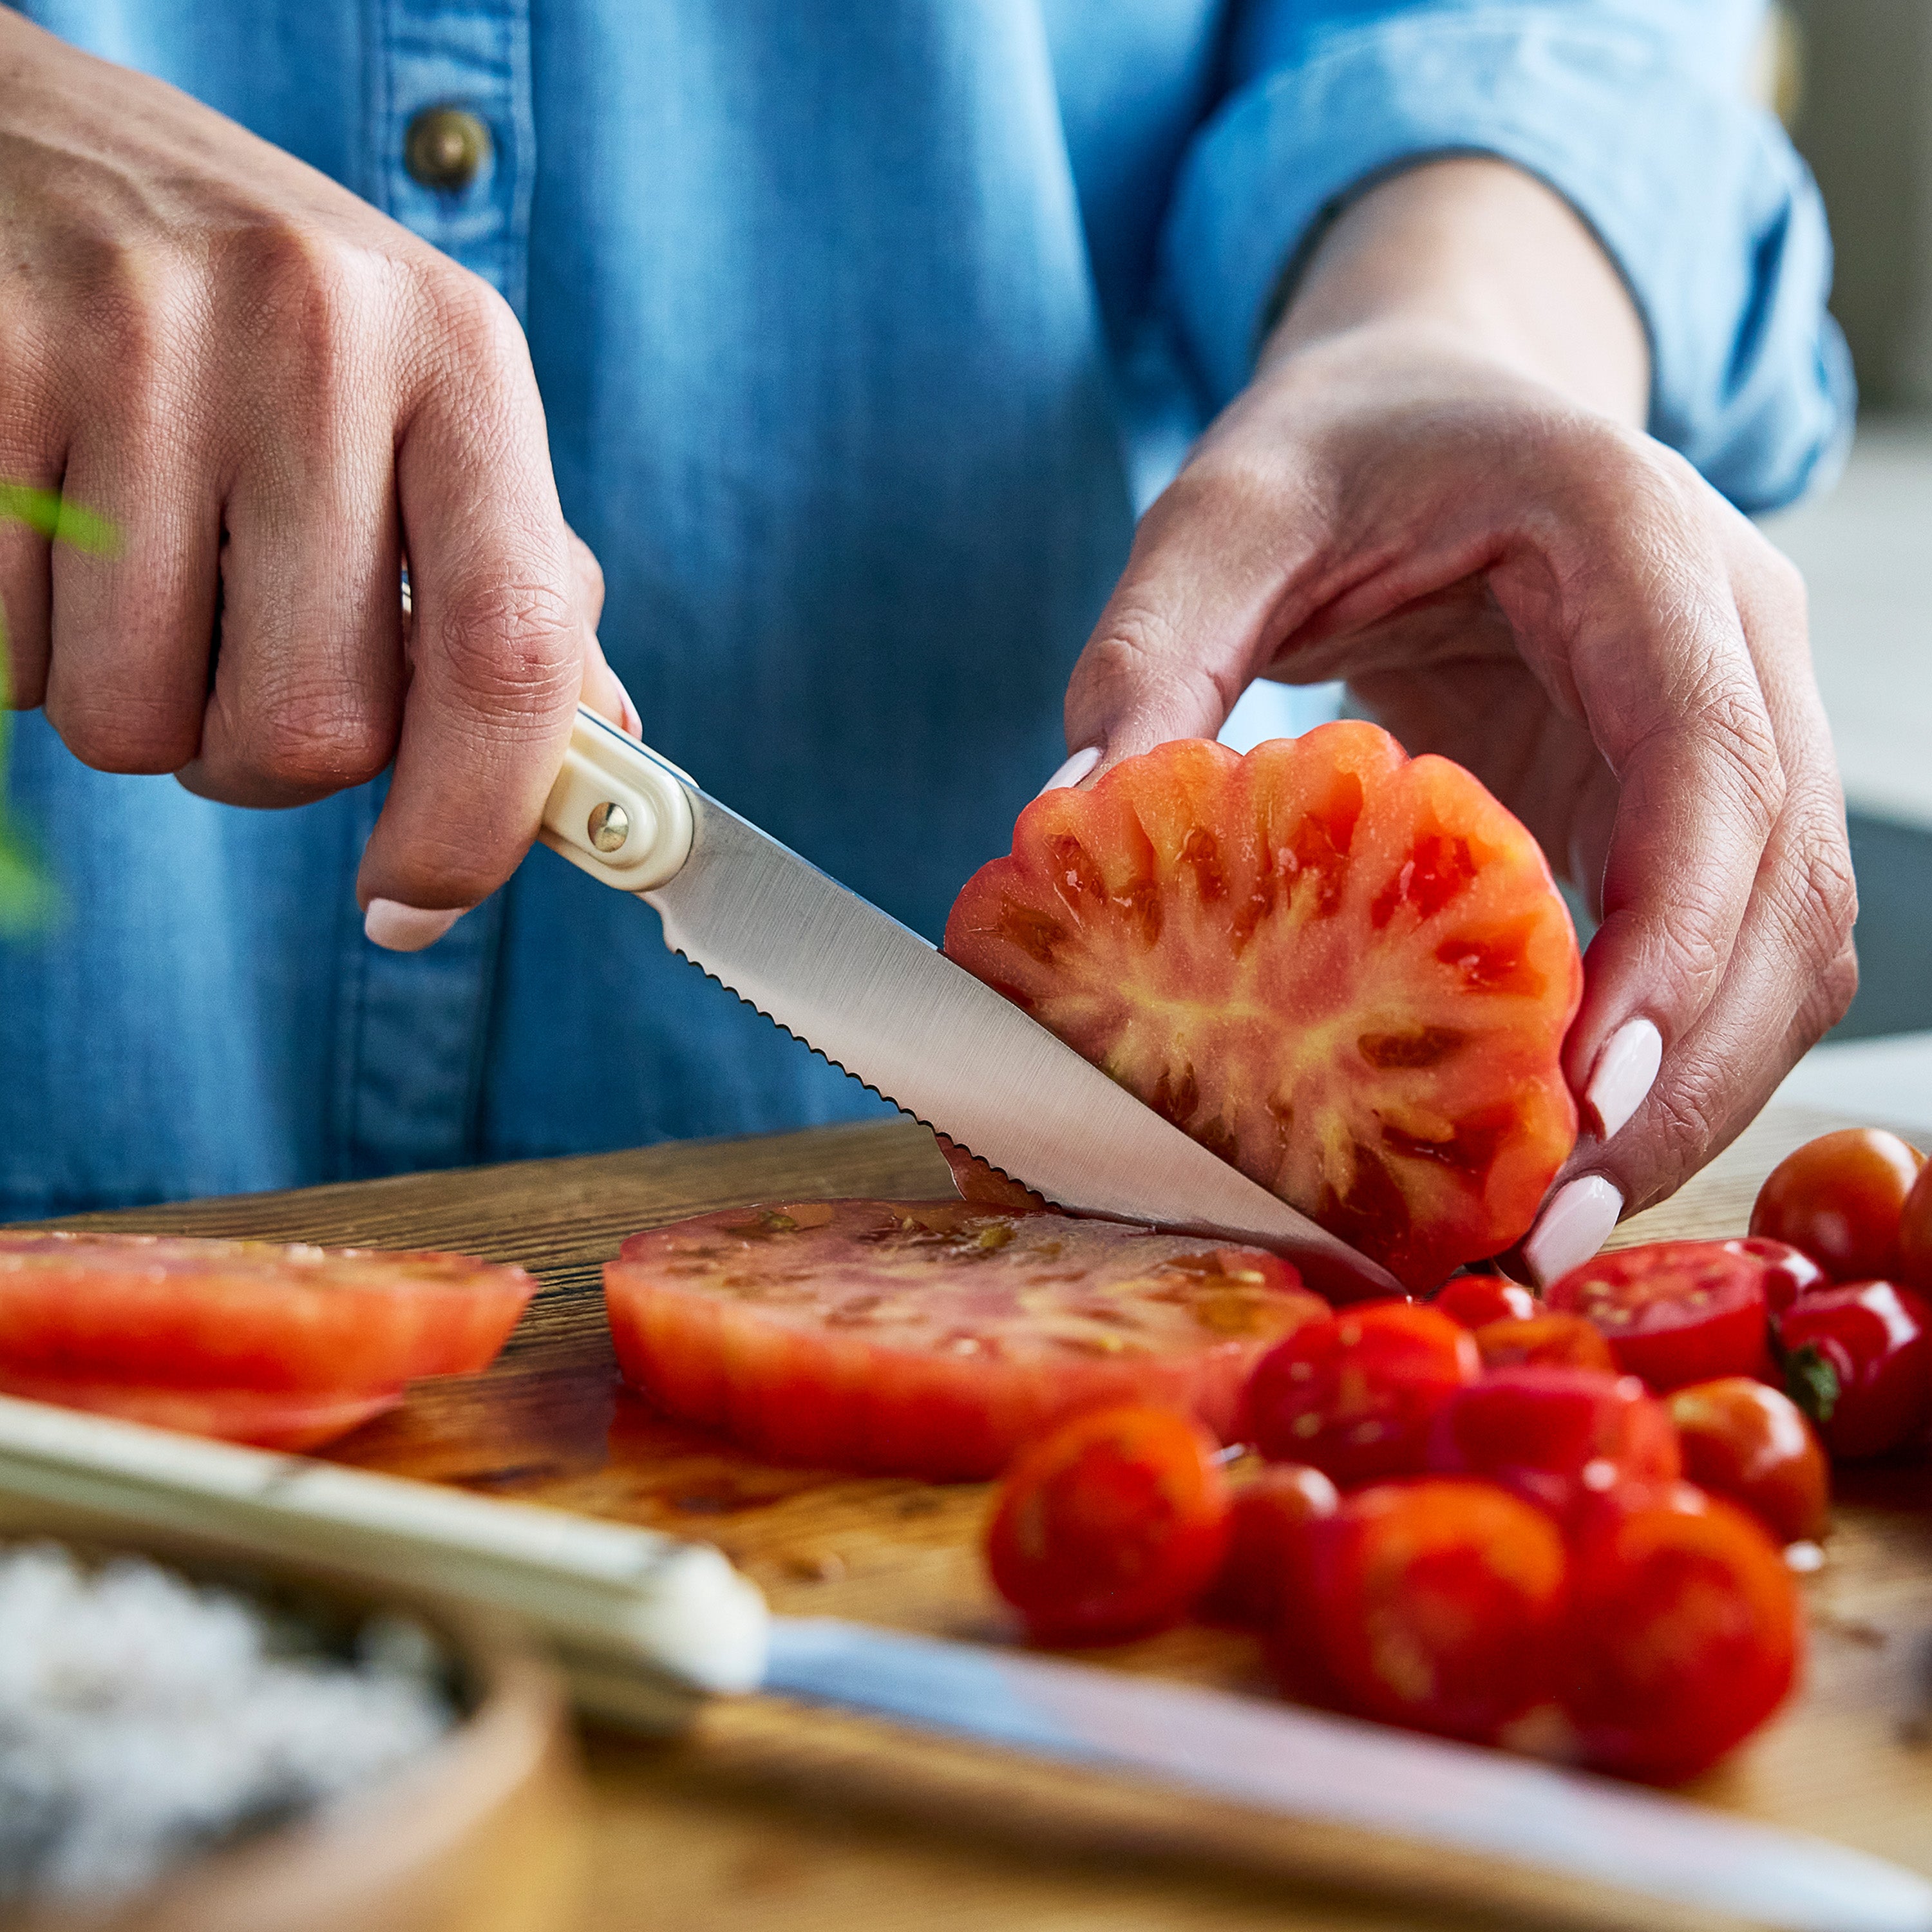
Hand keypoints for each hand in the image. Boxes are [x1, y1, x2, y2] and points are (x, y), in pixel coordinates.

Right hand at [0, 13, 631, 948]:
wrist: (42, 148)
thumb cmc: (264, 317)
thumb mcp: (426, 405)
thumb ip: (512, 583)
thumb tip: (603, 754)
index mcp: (460, 359)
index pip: (510, 654)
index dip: (474, 823)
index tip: (417, 902)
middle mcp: (313, 338)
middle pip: (309, 730)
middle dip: (264, 755)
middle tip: (237, 653)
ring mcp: (131, 349)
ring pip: (137, 724)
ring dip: (140, 707)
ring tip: (137, 567)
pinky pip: (10, 668)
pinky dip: (30, 653)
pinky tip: (51, 532)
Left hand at [1060, 161, 1855, 1276]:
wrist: (1431, 403)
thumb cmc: (1336, 444)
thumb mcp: (1222, 509)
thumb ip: (1153, 650)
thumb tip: (1077, 823)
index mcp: (1637, 539)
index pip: (1710, 765)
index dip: (1672, 943)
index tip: (1580, 1092)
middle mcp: (1732, 635)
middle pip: (1783, 889)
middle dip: (1683, 1072)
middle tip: (1545, 1219)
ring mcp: (1736, 719)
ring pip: (1788, 941)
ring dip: (1687, 1091)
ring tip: (1545, 1216)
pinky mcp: (1687, 797)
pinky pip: (1721, 947)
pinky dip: (1658, 1055)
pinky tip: (1543, 1136)